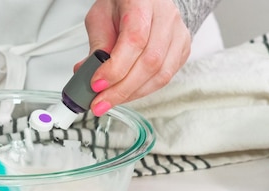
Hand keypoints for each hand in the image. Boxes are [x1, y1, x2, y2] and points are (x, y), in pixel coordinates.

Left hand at [82, 0, 190, 115]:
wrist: (145, 0)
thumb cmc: (123, 5)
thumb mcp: (101, 17)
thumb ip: (96, 45)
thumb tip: (86, 74)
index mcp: (143, 3)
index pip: (134, 40)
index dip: (115, 68)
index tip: (97, 84)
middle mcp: (165, 17)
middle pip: (150, 62)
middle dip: (121, 89)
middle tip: (100, 102)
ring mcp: (178, 33)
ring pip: (161, 74)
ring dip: (132, 94)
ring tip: (110, 101)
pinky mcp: (182, 50)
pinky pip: (166, 78)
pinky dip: (143, 91)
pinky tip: (127, 93)